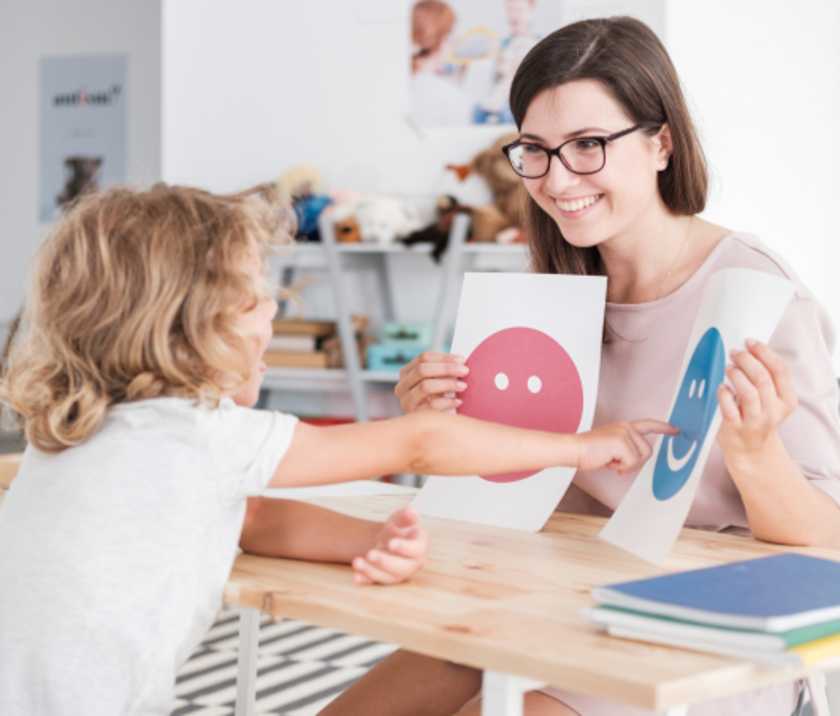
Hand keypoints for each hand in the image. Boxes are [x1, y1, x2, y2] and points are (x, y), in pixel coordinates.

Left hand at [352, 506, 427, 584]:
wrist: (389, 538)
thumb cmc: (400, 528)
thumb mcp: (402, 518)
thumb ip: (406, 515)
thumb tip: (411, 511)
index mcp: (419, 547)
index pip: (416, 550)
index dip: (404, 548)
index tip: (391, 543)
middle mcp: (412, 564)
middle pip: (402, 568)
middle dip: (385, 562)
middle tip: (370, 554)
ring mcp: (398, 574)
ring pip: (388, 578)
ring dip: (371, 571)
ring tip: (356, 562)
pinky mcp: (384, 578)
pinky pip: (376, 582)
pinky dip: (366, 580)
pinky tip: (356, 577)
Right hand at [394, 352, 469, 412]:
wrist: (438, 425)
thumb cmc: (441, 398)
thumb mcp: (440, 381)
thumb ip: (445, 370)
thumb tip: (461, 361)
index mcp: (407, 373)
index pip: (423, 358)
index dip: (444, 357)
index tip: (462, 360)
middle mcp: (402, 387)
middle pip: (422, 370)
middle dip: (446, 368)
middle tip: (465, 371)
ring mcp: (406, 402)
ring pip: (425, 386)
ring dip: (448, 384)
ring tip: (463, 386)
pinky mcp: (414, 416)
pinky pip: (432, 405)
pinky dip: (448, 402)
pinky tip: (459, 402)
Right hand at [576, 420, 677, 473]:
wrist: (574, 449)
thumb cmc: (588, 451)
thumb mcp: (611, 446)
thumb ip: (625, 448)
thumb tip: (635, 460)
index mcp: (624, 426)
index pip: (648, 424)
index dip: (664, 428)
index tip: (676, 430)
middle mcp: (626, 427)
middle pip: (648, 451)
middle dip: (635, 462)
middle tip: (617, 464)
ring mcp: (624, 433)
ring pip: (641, 458)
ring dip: (627, 465)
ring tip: (610, 461)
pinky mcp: (621, 442)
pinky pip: (632, 462)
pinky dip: (621, 467)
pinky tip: (608, 462)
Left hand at [717, 340, 797, 461]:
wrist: (750, 450)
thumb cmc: (756, 417)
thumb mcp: (770, 399)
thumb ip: (765, 378)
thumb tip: (749, 348)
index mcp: (786, 401)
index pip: (780, 370)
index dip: (764, 353)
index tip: (750, 342)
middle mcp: (773, 411)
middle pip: (763, 378)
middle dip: (747, 360)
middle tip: (734, 352)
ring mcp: (755, 421)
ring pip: (748, 392)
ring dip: (736, 375)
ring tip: (728, 368)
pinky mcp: (735, 429)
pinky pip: (728, 408)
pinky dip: (723, 394)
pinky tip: (721, 387)